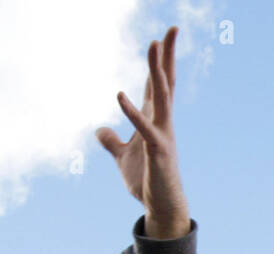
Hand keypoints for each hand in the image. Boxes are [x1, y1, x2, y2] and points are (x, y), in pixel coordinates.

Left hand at [96, 27, 190, 239]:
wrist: (160, 206)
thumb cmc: (146, 180)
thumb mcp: (122, 157)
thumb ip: (112, 141)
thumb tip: (99, 130)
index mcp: (155, 119)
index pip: (157, 84)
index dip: (160, 61)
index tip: (163, 37)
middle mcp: (163, 122)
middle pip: (165, 81)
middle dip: (168, 56)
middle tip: (173, 28)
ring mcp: (162, 134)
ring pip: (161, 96)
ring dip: (156, 70)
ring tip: (154, 45)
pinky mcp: (157, 151)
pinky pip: (143, 127)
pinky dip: (130, 112)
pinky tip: (119, 95)